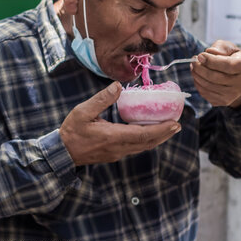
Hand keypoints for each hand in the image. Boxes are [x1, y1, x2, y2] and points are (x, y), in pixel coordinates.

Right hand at [59, 82, 181, 165]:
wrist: (63, 152)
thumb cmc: (72, 131)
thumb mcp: (83, 111)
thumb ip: (102, 99)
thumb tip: (118, 85)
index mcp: (112, 136)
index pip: (143, 134)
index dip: (161, 130)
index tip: (174, 123)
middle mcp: (119, 147)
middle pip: (148, 142)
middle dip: (164, 134)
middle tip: (177, 125)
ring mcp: (118, 153)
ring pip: (143, 146)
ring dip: (157, 138)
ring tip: (169, 128)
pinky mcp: (115, 154)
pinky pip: (136, 147)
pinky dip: (147, 140)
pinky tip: (150, 133)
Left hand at [191, 40, 240, 107]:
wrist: (240, 78)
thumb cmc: (233, 59)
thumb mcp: (230, 48)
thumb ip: (221, 47)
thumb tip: (209, 52)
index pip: (227, 65)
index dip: (211, 61)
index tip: (200, 56)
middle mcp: (240, 83)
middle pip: (215, 77)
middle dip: (200, 68)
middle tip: (193, 61)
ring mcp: (232, 94)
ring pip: (208, 86)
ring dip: (196, 75)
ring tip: (194, 67)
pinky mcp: (223, 101)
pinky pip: (205, 93)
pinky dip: (198, 83)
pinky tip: (198, 76)